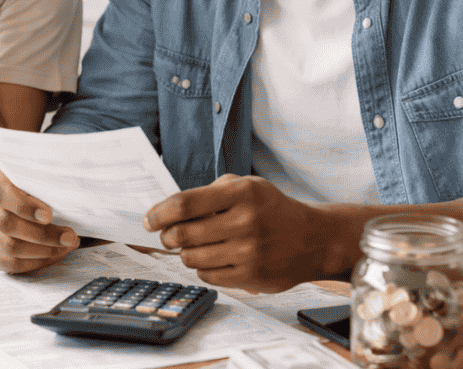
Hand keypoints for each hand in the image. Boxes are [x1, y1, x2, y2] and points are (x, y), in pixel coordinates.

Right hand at [0, 168, 79, 272]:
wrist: (26, 200)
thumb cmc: (38, 188)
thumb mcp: (40, 178)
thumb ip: (48, 184)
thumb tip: (71, 199)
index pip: (1, 193)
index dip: (24, 206)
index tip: (49, 216)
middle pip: (7, 224)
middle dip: (43, 234)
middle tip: (69, 236)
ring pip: (10, 246)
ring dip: (43, 250)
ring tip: (65, 246)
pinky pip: (9, 263)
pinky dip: (35, 263)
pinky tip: (53, 256)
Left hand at [143, 174, 334, 291]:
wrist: (313, 239)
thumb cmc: (272, 210)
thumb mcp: (247, 186)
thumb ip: (210, 193)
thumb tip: (169, 210)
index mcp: (241, 193)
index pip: (185, 204)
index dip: (159, 213)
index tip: (149, 220)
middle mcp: (245, 221)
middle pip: (183, 234)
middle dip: (168, 237)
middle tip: (169, 236)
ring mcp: (248, 252)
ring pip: (191, 258)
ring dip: (186, 254)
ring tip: (196, 246)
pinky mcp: (250, 276)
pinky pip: (207, 275)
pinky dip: (203, 268)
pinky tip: (214, 258)